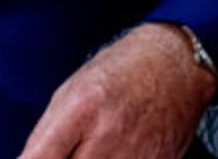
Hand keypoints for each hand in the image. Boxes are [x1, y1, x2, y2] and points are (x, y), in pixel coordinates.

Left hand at [20, 23, 217, 158]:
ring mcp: (138, 154)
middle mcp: (109, 134)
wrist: (176, 67)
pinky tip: (113, 151)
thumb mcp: (70, 92)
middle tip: (66, 150)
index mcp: (81, 108)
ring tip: (88, 148)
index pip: (41, 157)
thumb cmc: (116, 74)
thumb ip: (46, 134)